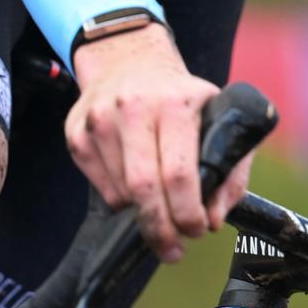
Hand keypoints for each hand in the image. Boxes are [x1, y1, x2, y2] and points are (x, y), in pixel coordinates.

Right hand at [66, 25, 239, 260]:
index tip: (198, 230)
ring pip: (121, 193)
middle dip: (160, 229)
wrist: (129, 58)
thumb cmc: (181, 97)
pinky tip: (135, 181)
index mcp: (175, 104)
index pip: (179, 174)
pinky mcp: (77, 133)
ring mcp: (99, 120)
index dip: (188, 213)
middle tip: (173, 249)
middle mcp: (133, 108)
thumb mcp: (219, 118)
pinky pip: (102, 188)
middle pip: (143, 189)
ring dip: (142, 213)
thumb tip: (215, 219)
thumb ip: (231, 170)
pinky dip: (122, 198)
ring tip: (160, 205)